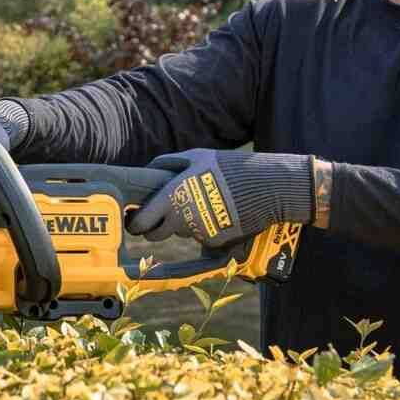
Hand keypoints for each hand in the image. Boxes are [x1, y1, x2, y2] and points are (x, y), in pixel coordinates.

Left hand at [125, 148, 313, 246]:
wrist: (264, 187)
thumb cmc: (227, 168)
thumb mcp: (196, 157)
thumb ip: (168, 163)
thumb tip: (147, 170)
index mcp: (171, 197)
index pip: (142, 222)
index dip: (135, 223)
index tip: (135, 219)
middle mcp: (181, 218)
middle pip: (156, 235)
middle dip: (154, 228)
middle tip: (160, 217)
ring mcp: (198, 232)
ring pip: (179, 233)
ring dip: (181, 224)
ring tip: (197, 205)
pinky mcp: (214, 242)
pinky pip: (200, 237)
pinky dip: (203, 228)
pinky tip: (214, 213)